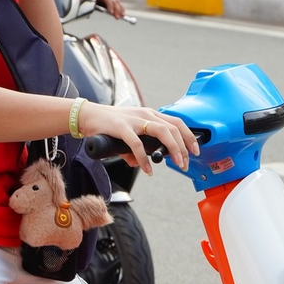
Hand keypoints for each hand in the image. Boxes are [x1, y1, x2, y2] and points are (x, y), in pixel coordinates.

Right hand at [81, 102, 198, 172]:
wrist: (87, 116)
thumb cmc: (108, 124)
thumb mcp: (128, 133)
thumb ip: (135, 148)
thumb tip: (138, 163)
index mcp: (150, 114)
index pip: (176, 122)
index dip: (189, 136)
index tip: (195, 150)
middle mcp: (145, 114)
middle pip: (173, 127)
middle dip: (184, 146)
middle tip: (186, 162)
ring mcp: (134, 120)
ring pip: (162, 132)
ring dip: (173, 149)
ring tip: (177, 163)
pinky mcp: (121, 127)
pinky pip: (137, 145)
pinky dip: (144, 159)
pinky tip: (147, 169)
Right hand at [93, 0, 128, 17]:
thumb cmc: (85, 3)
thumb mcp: (97, 6)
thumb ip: (104, 9)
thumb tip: (114, 15)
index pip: (115, 0)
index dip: (120, 7)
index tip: (123, 14)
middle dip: (119, 8)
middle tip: (121, 16)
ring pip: (112, 0)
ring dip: (115, 9)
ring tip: (116, 16)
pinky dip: (110, 6)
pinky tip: (110, 12)